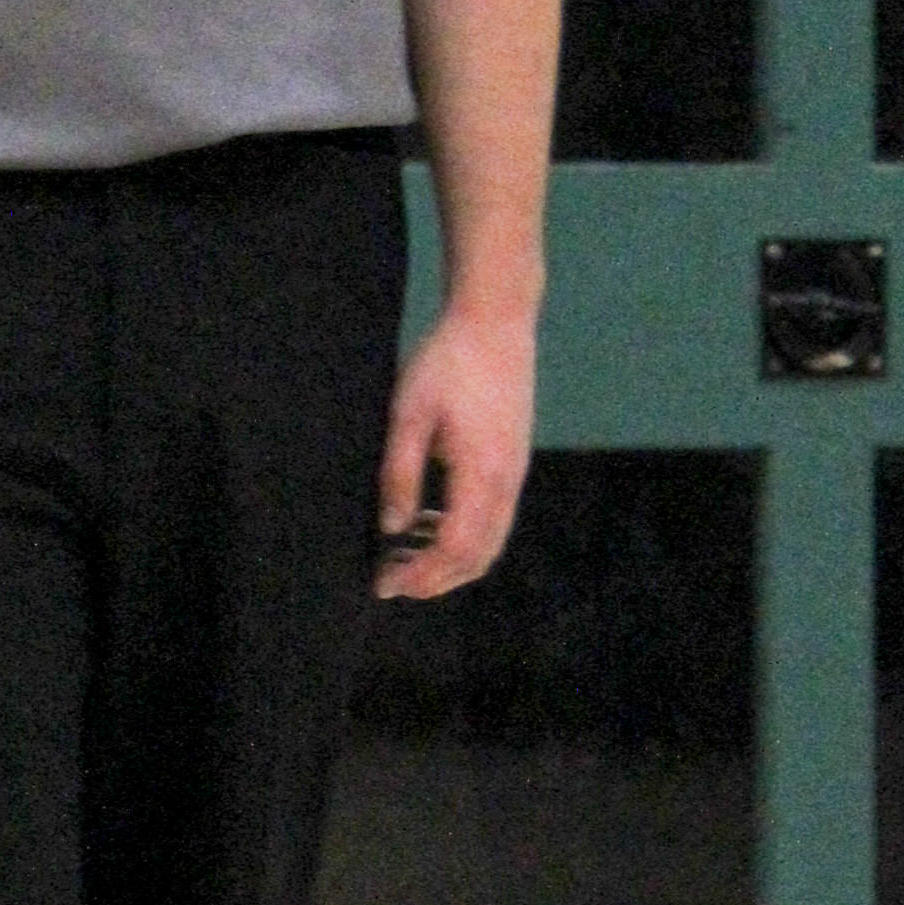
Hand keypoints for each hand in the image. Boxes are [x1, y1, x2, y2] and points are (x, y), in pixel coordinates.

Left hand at [373, 304, 537, 599]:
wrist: (495, 320)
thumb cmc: (447, 361)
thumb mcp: (408, 414)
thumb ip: (400, 474)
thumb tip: (393, 527)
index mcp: (481, 473)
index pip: (456, 549)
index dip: (423, 575)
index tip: (386, 584)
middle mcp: (507, 482)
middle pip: (480, 556)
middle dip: (437, 579)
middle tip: (394, 580)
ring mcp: (516, 472)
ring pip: (491, 540)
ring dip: (452, 560)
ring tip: (407, 556)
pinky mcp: (515, 460)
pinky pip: (495, 518)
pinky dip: (465, 536)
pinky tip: (431, 522)